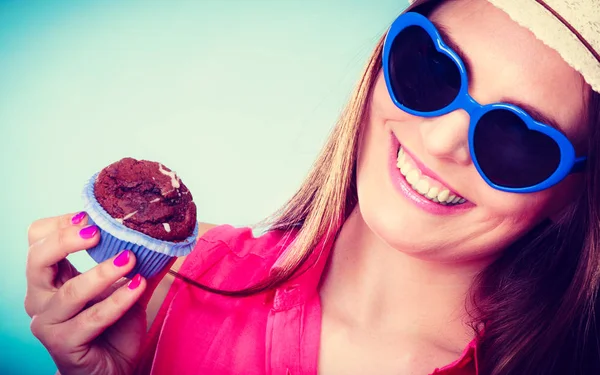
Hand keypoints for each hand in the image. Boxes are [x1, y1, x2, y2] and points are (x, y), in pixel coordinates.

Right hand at [25, 212, 163, 374]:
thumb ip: (141, 262)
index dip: (60, 224)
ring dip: (102, 273)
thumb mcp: (126, 287)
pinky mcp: (63, 344)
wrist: (111, 369)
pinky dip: (117, 300)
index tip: (90, 215)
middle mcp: (40, 298)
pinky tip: (138, 286)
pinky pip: (92, 319)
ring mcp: (48, 323)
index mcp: (50, 277)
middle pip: (37, 258)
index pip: (37, 240)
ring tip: (130, 258)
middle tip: (97, 231)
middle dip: (66, 240)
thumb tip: (168, 234)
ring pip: (69, 292)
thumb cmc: (112, 326)